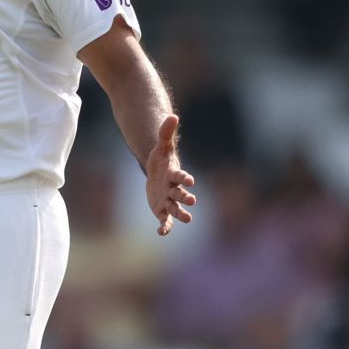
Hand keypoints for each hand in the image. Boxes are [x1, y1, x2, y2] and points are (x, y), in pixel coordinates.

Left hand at [145, 114, 197, 236]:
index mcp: (174, 174)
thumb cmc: (161, 160)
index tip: (190, 180)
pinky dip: (164, 227)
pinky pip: (164, 221)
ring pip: (176, 210)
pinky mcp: (161, 210)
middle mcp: (174, 189)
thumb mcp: (161, 146)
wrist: (156, 173)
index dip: (184, 178)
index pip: (180, 176)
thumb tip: (172, 115)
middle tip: (192, 201)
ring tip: (187, 219)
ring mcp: (169, 201)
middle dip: (186, 198)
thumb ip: (166, 132)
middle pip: (181, 195)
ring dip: (181, 214)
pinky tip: (161, 233)